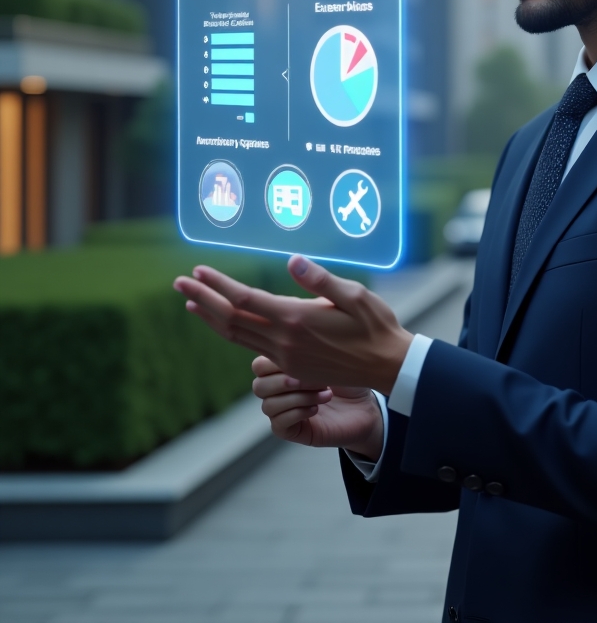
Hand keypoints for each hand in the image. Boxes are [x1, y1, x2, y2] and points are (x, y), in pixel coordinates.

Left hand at [172, 256, 413, 393]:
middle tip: (179, 283)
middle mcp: (284, 341)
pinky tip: (228, 323)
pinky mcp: (292, 366)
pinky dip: (232, 332)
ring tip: (192, 302)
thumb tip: (292, 260)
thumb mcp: (354, 295)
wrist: (387, 366)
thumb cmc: (375, 325)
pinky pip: (252, 347)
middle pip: (231, 319)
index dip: (218, 284)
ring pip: (237, 336)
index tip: (198, 271)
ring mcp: (286, 357)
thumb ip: (320, 279)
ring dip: (212, 318)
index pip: (245, 299)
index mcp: (296, 319)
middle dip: (203, 299)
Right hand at [251, 356, 384, 457]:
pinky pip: (278, 424)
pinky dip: (298, 413)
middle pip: (258, 386)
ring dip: (298, 397)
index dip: (276, 363)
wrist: (367, 407)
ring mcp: (283, 412)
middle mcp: (278, 391)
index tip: (306, 359)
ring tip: (326, 394)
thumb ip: (311, 345)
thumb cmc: (350, 377)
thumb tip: (296, 333)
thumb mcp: (333, 356)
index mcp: (283, 369)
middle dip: (285, 381)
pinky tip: (317, 408)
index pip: (259, 365)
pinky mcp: (292, 431)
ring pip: (268, 405)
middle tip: (315, 379)